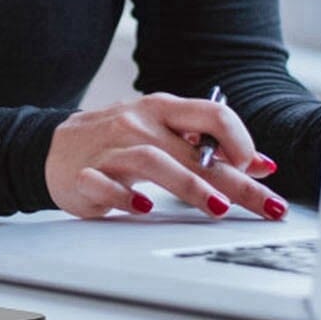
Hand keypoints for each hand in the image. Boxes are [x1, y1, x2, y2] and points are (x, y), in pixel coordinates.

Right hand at [44, 92, 286, 221]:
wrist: (54, 148)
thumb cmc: (118, 141)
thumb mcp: (164, 134)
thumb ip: (207, 147)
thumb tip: (260, 164)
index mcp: (163, 110)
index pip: (212, 113)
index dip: (240, 139)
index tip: (259, 168)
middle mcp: (139, 123)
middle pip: (193, 149)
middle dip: (234, 179)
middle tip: (266, 204)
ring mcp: (111, 148)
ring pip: (152, 161)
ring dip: (188, 186)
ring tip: (217, 208)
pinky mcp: (85, 174)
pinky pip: (105, 184)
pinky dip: (125, 197)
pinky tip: (144, 210)